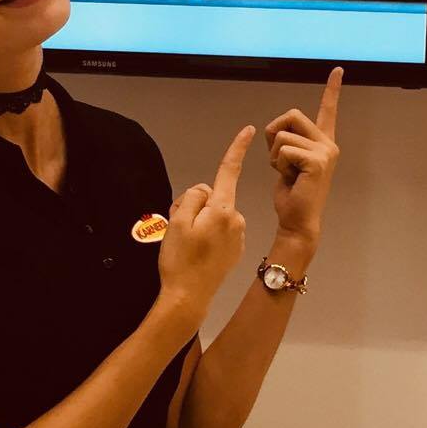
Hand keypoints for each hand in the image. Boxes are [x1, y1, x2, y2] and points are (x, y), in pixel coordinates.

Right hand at [157, 125, 253, 331]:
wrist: (188, 297)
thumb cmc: (180, 260)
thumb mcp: (178, 221)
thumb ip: (193, 197)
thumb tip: (205, 191)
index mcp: (222, 208)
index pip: (229, 170)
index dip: (237, 148)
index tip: (249, 130)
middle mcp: (236, 219)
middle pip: (212, 197)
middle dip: (195, 205)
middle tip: (179, 228)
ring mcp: (237, 236)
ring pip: (214, 215)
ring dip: (200, 222)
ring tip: (186, 244)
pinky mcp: (235, 250)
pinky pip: (219, 232)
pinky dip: (207, 236)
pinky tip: (197, 253)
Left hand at [265, 68, 342, 252]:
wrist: (297, 220)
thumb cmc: (291, 193)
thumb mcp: (287, 161)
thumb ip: (288, 141)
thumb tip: (278, 130)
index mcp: (322, 142)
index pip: (327, 110)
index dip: (332, 89)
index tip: (337, 69)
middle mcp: (328, 143)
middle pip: (291, 115)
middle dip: (274, 133)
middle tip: (281, 160)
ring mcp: (325, 151)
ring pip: (282, 135)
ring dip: (274, 155)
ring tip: (287, 174)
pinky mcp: (317, 161)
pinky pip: (283, 150)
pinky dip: (278, 165)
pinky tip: (290, 179)